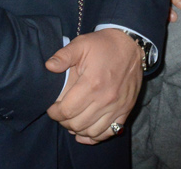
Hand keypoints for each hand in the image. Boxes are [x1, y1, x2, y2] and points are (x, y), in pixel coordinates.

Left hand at [46, 29, 141, 144]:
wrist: (132, 45)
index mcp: (92, 84)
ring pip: (91, 131)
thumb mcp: (82, 44)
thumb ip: (64, 56)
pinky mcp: (126, 109)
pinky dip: (96, 136)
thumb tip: (48, 66)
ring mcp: (117, 106)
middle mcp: (105, 99)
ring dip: (79, 129)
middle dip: (64, 121)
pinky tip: (87, 130)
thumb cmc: (104, 45)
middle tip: (62, 113)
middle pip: (77, 124)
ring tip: (74, 119)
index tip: (52, 108)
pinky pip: (110, 132)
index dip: (55, 113)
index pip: (66, 111)